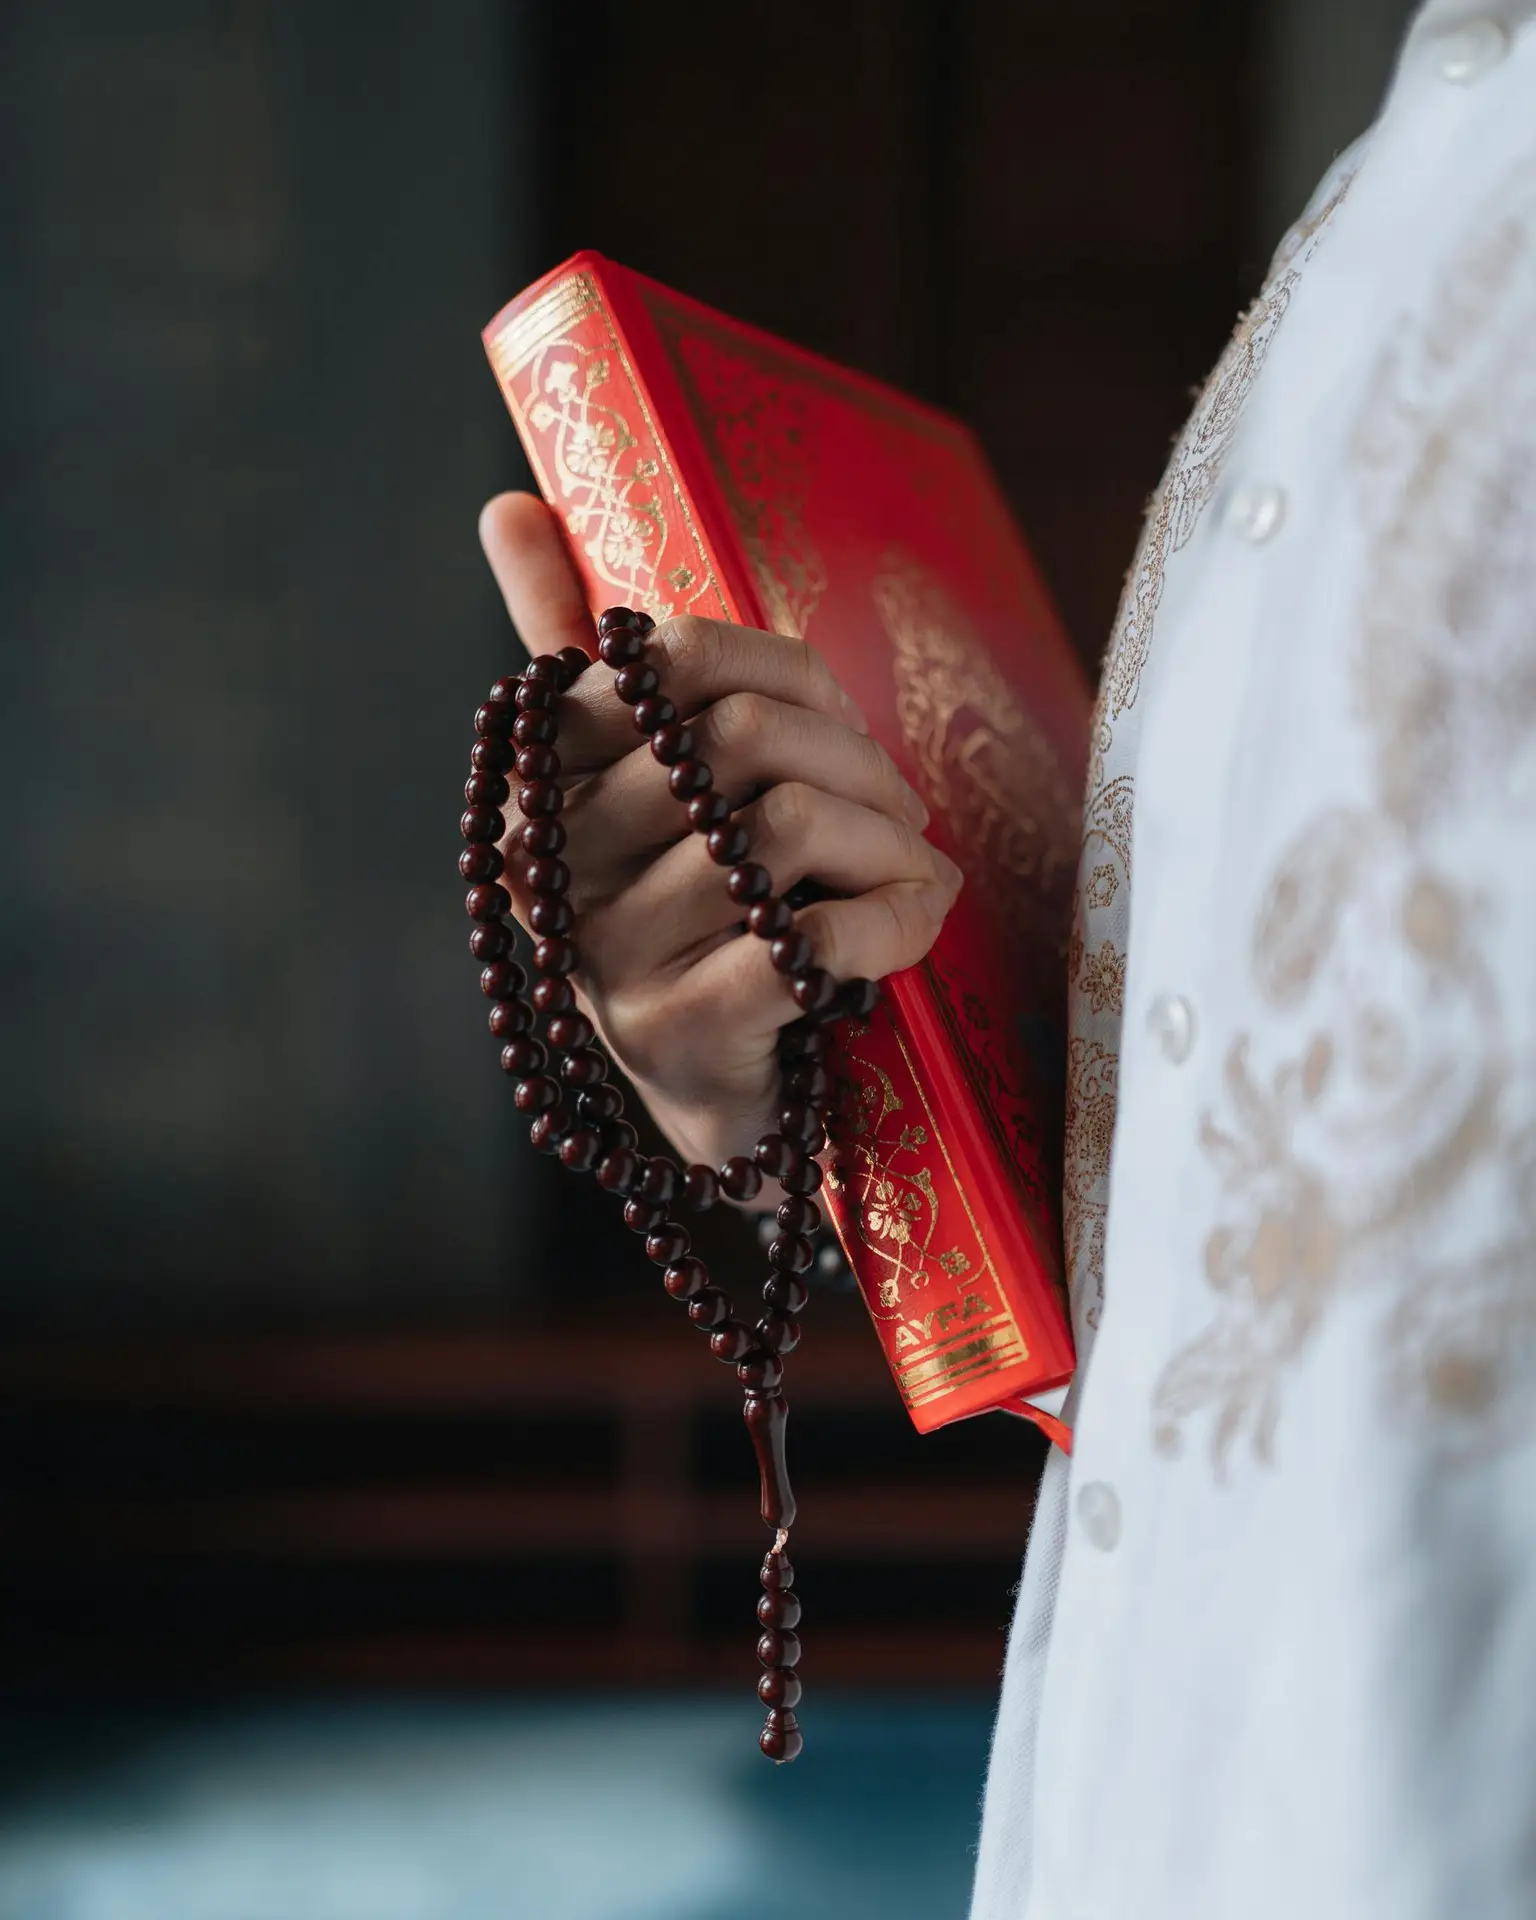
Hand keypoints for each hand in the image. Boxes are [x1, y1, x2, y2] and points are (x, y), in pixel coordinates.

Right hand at [478, 492, 962, 1179]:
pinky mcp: (679, 1033)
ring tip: (916, 869)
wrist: (704, 1088)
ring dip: (890, 844)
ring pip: (784, 830)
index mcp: (542, 776)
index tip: (837, 727)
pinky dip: (892, 923)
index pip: (676, 656)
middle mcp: (555, 858)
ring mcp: (609, 955)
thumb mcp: (629, 775)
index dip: (790, 677)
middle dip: (860, 764)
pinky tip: (914, 924)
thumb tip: (507, 501)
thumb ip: (571, 644)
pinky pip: (808, 943)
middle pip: (741, 737)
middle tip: (904, 811)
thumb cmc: (685, 908)